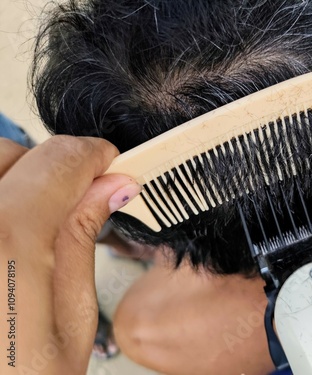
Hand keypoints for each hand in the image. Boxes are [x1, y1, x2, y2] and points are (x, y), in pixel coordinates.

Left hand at [0, 136, 140, 373]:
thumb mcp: (71, 320)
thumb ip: (81, 240)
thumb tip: (110, 185)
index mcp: (6, 246)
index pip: (58, 162)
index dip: (93, 158)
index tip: (108, 170)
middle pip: (6, 152)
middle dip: (46, 169)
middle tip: (70, 204)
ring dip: (9, 181)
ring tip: (27, 224)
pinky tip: (3, 241)